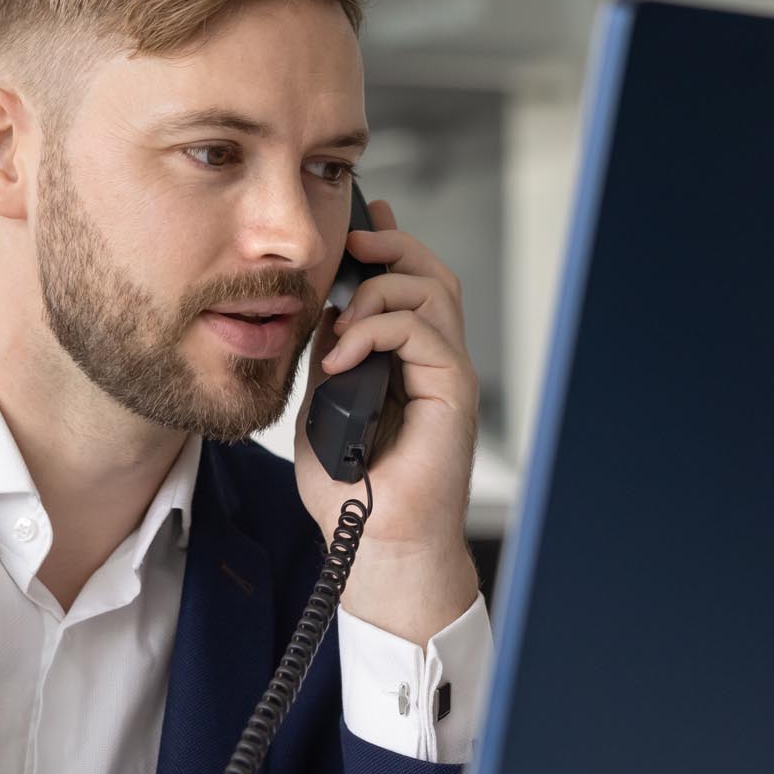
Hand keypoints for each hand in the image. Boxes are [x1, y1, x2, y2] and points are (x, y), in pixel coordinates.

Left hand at [294, 196, 480, 645]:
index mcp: (406, 363)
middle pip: (430, 274)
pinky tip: (345, 352)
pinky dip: (380, 329)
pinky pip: (423, 332)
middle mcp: (433, 363)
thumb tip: (324, 314)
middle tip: (353, 247)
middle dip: (392, 249)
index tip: (356, 231)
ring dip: (380, 291)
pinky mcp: (452, 392)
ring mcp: (446, 375)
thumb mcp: (320, 408)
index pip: (408, 287)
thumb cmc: (351, 491)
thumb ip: (329, 361)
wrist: (373, 542)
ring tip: (343, 324)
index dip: (387, 250)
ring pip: (432, 291)